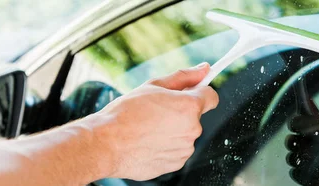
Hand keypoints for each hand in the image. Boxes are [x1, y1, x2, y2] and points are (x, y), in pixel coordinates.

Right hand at [86, 63, 218, 180]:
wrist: (107, 144)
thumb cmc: (126, 113)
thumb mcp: (154, 86)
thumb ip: (184, 77)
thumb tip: (204, 68)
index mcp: (189, 106)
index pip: (211, 96)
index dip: (201, 92)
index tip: (193, 91)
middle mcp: (192, 129)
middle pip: (195, 116)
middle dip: (180, 112)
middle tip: (156, 110)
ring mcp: (184, 149)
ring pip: (184, 134)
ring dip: (173, 130)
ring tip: (148, 128)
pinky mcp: (176, 164)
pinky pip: (176, 150)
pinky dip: (166, 146)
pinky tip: (147, 142)